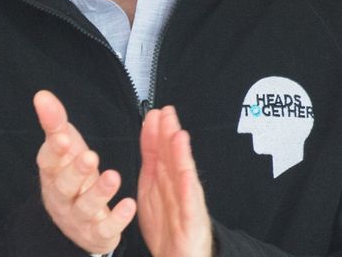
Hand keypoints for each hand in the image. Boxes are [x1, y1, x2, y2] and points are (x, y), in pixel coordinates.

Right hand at [33, 90, 136, 253]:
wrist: (76, 221)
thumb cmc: (71, 176)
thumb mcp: (64, 147)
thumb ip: (54, 122)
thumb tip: (42, 95)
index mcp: (52, 173)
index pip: (48, 161)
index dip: (54, 151)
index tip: (63, 137)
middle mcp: (61, 197)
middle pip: (64, 185)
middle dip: (76, 171)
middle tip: (90, 156)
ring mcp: (78, 217)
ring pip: (85, 207)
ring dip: (99, 192)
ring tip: (113, 176)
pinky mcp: (97, 233)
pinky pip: (105, 229)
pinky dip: (117, 218)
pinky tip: (129, 204)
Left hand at [137, 106, 212, 256]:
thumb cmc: (168, 229)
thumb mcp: (152, 191)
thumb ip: (152, 164)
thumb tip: (149, 136)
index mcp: (164, 182)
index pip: (160, 152)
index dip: (156, 132)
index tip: (153, 113)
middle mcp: (177, 189)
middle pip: (173, 158)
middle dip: (169, 134)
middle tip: (166, 114)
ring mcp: (186, 204)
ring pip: (183, 176)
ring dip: (181, 155)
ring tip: (178, 135)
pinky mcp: (192, 222)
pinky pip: (190, 204)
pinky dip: (189, 187)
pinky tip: (187, 174)